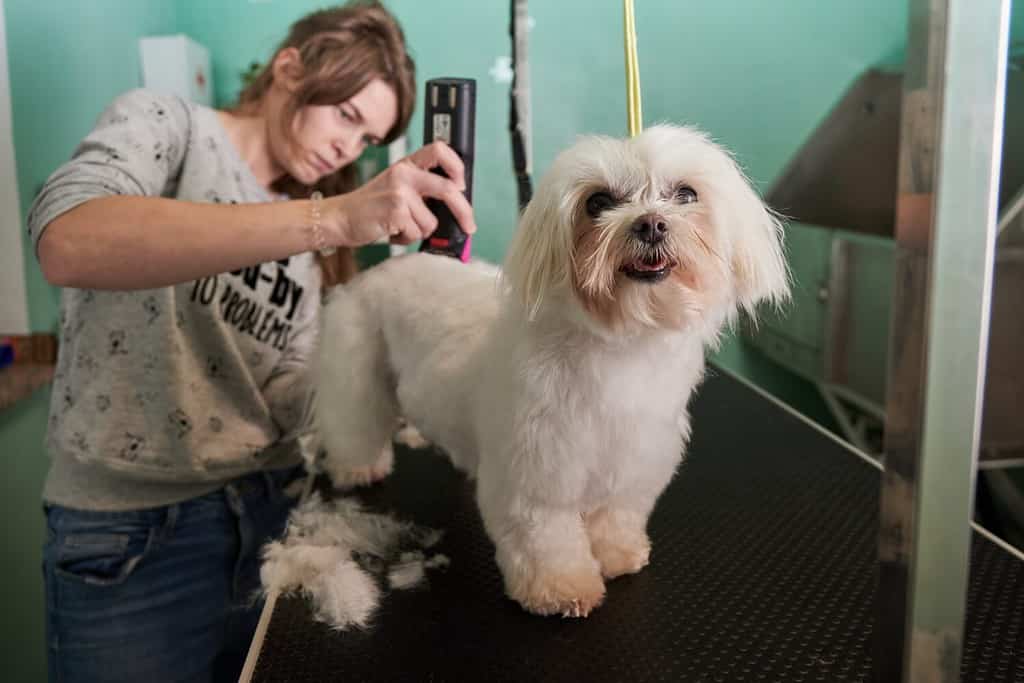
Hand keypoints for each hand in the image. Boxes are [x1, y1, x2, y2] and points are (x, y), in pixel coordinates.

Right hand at [326, 142, 476, 246]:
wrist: (340, 218)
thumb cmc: (371, 208)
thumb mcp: (396, 188)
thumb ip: (421, 190)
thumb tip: (455, 207)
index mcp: (406, 165)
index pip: (439, 150)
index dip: (457, 166)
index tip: (461, 185)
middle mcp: (404, 174)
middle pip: (448, 190)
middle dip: (464, 212)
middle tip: (469, 226)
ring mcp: (400, 192)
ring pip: (432, 221)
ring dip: (419, 231)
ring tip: (401, 226)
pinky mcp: (396, 211)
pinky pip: (417, 232)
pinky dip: (407, 238)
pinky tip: (393, 231)